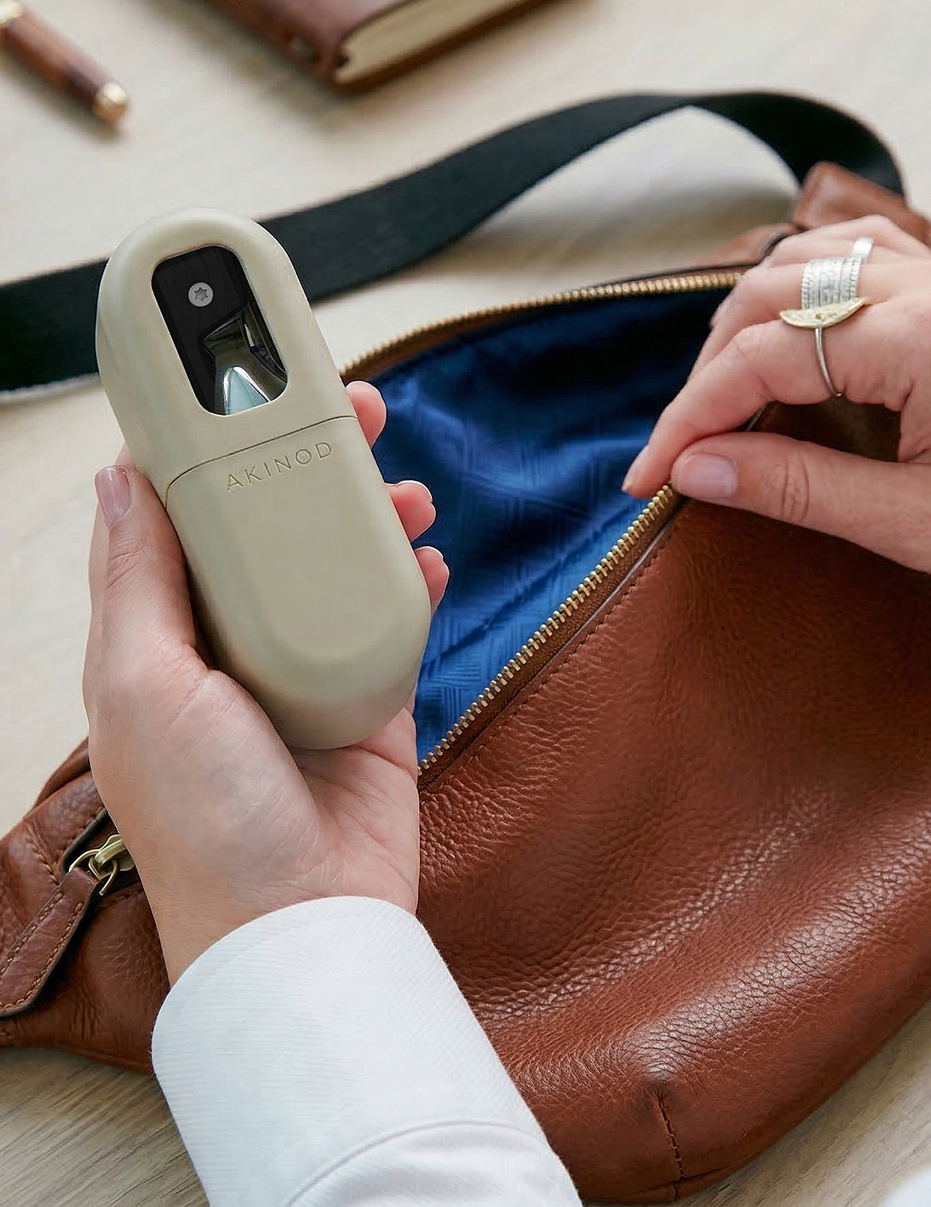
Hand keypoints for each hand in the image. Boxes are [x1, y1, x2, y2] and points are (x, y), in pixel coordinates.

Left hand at [82, 382, 446, 981]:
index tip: (231, 392)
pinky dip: (411, 584)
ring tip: (404, 487)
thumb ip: (142, 581)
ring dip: (369, 518)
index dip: (201, 453)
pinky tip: (428, 559)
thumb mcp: (147, 688)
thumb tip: (117, 479)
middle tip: (346, 414)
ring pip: (336, 565)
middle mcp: (228, 650)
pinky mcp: (368, 699)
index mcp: (158, 642)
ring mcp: (303, 673)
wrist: (304, 923)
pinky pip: (392, 620)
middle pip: (268, 531)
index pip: (174, 523)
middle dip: (304, 468)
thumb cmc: (209, 823)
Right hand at [624, 216, 930, 608]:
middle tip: (684, 445)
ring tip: (722, 395)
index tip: (649, 475)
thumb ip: (795, 488)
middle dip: (708, 371)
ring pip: (807, 262)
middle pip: (769, 294)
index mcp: (917, 339)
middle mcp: (929, 285)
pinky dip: (803, 291)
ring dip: (748, 322)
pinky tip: (792, 336)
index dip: (689, 418)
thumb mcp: (912, 524)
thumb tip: (696, 468)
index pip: (760, 359)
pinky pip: (858, 258)